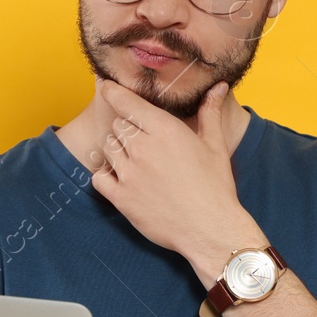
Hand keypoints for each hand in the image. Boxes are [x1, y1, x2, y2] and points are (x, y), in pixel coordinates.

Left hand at [91, 77, 255, 262]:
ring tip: (136, 162)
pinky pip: (99, 177)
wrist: (210, 229)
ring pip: (107, 148)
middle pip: (117, 125)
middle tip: (143, 142)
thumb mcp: (215, 146)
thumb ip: (210, 113)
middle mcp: (143, 148)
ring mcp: (129, 174)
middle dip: (127, 129)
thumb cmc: (215, 187)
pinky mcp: (121, 198)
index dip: (113, 92)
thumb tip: (217, 87)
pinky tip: (120, 179)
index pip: (126, 102)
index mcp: (164, 130)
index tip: (106, 87)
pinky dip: (105, 175)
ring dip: (117, 151)